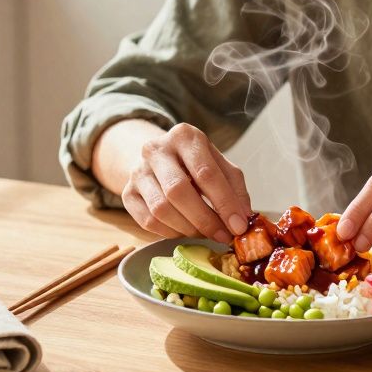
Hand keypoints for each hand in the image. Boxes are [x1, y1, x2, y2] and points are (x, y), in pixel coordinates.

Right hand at [120, 123, 251, 242]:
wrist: (158, 158)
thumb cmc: (194, 163)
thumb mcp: (219, 164)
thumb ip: (234, 187)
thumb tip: (243, 218)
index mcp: (184, 136)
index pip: (206, 173)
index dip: (224, 203)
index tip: (238, 226)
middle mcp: (156, 150)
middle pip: (178, 191)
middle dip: (205, 219)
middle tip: (222, 235)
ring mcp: (138, 171)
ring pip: (161, 209)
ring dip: (188, 228)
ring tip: (205, 232)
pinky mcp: (127, 193)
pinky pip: (148, 221)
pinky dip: (170, 232)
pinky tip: (185, 230)